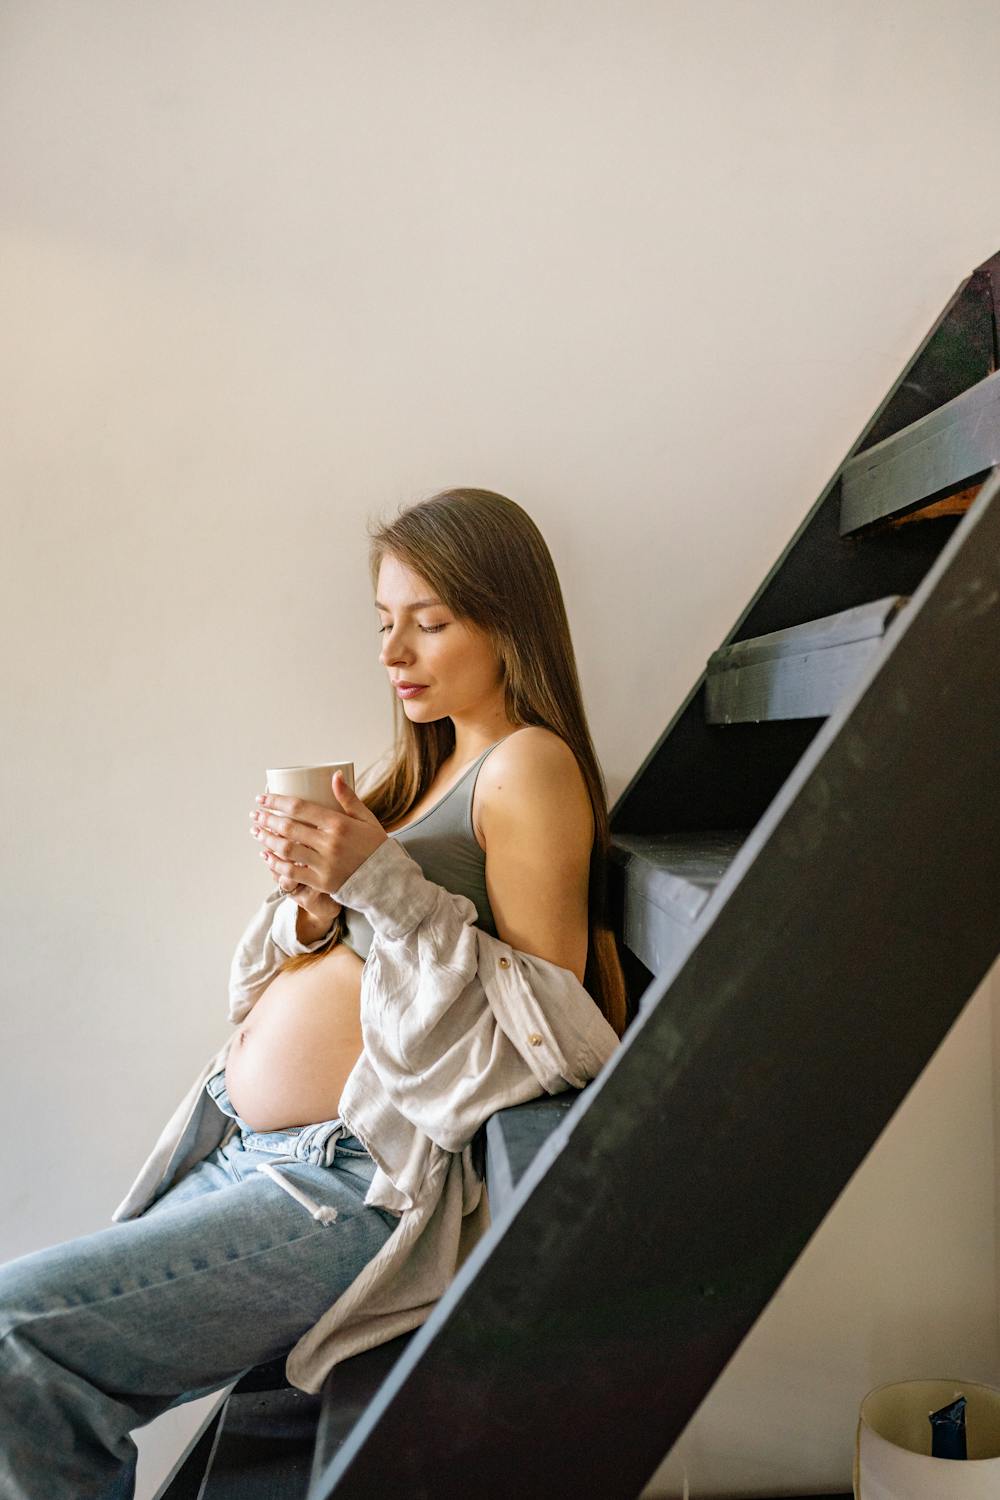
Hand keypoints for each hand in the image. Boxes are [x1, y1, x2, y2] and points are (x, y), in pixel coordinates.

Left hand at [250, 770, 387, 902]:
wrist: (387, 880)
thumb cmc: (375, 847)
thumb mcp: (366, 818)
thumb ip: (348, 798)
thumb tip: (335, 774)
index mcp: (339, 824)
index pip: (300, 808)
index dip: (277, 802)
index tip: (262, 798)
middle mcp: (329, 843)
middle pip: (288, 828)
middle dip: (267, 819)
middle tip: (255, 814)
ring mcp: (324, 864)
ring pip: (286, 849)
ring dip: (267, 839)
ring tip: (256, 832)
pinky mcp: (321, 882)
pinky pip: (291, 872)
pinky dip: (275, 864)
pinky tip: (266, 856)